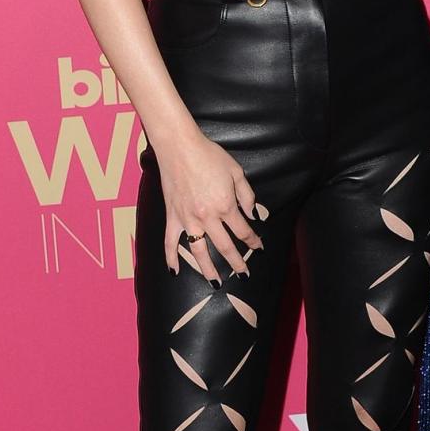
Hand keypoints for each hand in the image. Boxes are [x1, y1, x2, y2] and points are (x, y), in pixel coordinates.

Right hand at [158, 129, 263, 282]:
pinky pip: (170, 243)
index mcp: (225, 205)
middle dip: (236, 262)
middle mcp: (207, 217)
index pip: (242, 230)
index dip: (252, 241)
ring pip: (199, 252)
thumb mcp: (236, 172)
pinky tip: (175, 272)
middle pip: (224, 246)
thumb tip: (254, 214)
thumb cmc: (210, 156)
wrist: (180, 147)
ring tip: (217, 283)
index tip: (259, 247)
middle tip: (244, 274)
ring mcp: (188, 219)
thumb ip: (246, 195)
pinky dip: (171, 259)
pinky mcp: (173, 217)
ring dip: (208, 270)